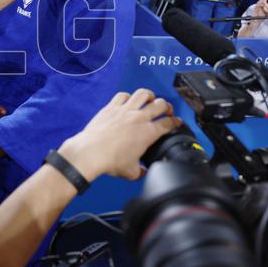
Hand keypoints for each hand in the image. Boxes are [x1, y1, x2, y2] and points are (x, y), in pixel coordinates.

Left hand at [57, 89, 179, 180]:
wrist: (91, 152)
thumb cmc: (110, 161)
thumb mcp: (132, 172)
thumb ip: (141, 171)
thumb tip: (143, 172)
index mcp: (148, 133)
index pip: (168, 123)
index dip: (176, 122)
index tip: (176, 122)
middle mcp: (139, 118)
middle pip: (160, 104)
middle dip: (166, 106)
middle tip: (166, 110)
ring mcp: (125, 110)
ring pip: (143, 94)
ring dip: (150, 96)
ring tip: (150, 100)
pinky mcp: (111, 107)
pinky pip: (123, 95)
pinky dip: (128, 96)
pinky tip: (128, 100)